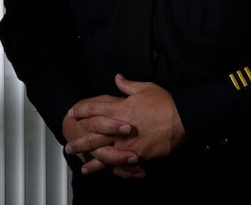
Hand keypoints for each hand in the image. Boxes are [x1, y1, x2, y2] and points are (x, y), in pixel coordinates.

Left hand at [64, 73, 185, 177]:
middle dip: (79, 140)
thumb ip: (128, 85)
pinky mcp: (137, 156)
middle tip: (68, 146)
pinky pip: (121, 164)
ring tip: (81, 165)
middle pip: (93, 135)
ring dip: (91, 160)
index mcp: (120, 108)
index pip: (95, 109)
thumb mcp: (145, 88)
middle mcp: (119, 128)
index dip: (81, 110)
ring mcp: (127, 144)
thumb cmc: (164, 102)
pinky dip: (111, 169)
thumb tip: (117, 77)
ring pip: (103, 154)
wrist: (182, 119)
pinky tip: (105, 173)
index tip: (72, 112)